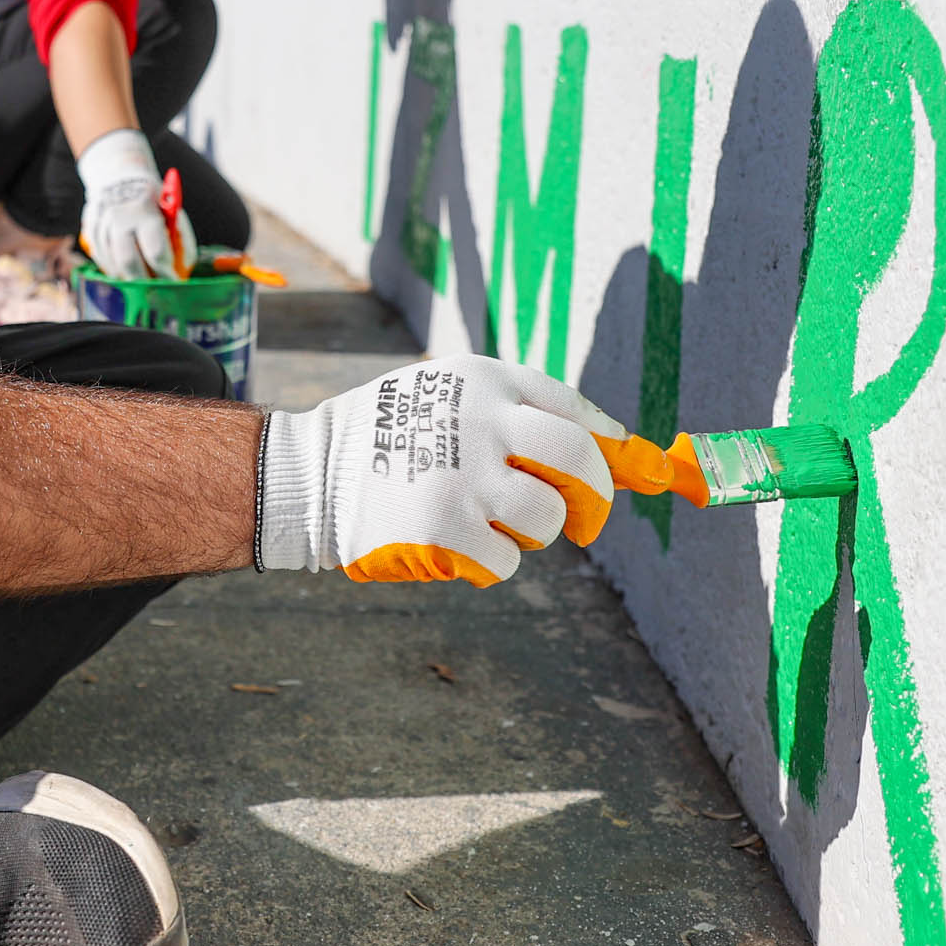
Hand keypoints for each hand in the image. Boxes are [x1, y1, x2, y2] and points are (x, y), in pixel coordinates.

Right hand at [75, 129, 194, 281]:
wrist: (118, 173)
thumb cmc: (152, 197)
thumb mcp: (172, 210)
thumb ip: (181, 238)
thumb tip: (183, 269)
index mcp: (145, 211)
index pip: (155, 252)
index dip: (166, 273)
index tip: (174, 284)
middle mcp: (119, 217)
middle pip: (129, 263)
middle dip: (145, 283)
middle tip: (156, 292)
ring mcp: (100, 223)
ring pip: (112, 264)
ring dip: (129, 279)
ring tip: (142, 284)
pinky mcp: (89, 229)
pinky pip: (100, 259)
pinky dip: (113, 270)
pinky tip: (125, 274)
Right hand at [255, 357, 620, 584]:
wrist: (311, 474)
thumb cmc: (392, 437)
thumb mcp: (449, 394)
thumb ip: (519, 412)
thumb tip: (613, 449)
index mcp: (485, 382)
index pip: (573, 409)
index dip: (613, 446)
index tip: (633, 470)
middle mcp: (482, 422)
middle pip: (580, 462)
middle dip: (596, 499)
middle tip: (586, 521)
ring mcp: (464, 477)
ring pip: (547, 520)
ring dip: (530, 533)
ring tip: (488, 522)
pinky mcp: (445, 529)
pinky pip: (506, 560)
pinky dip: (490, 562)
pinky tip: (454, 544)